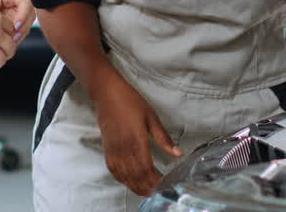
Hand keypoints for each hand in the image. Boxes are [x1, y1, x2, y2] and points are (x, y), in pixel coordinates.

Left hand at [0, 0, 35, 43]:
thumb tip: (12, 29)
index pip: (26, 4)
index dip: (23, 16)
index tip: (15, 26)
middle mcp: (15, 0)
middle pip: (29, 16)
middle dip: (22, 28)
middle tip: (13, 38)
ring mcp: (13, 11)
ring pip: (24, 25)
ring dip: (18, 35)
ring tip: (8, 43)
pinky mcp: (9, 21)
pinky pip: (16, 31)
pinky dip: (12, 38)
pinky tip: (3, 43)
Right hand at [90, 72, 181, 196]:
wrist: (106, 93)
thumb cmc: (130, 101)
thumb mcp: (151, 116)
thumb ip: (163, 138)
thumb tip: (178, 153)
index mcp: (137, 140)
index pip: (146, 168)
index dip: (155, 180)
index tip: (164, 185)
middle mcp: (124, 148)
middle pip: (135, 176)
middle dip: (146, 187)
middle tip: (156, 193)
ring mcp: (113, 150)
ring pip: (124, 175)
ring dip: (135, 186)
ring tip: (145, 192)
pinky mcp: (107, 149)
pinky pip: (113, 169)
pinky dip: (122, 179)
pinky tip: (129, 182)